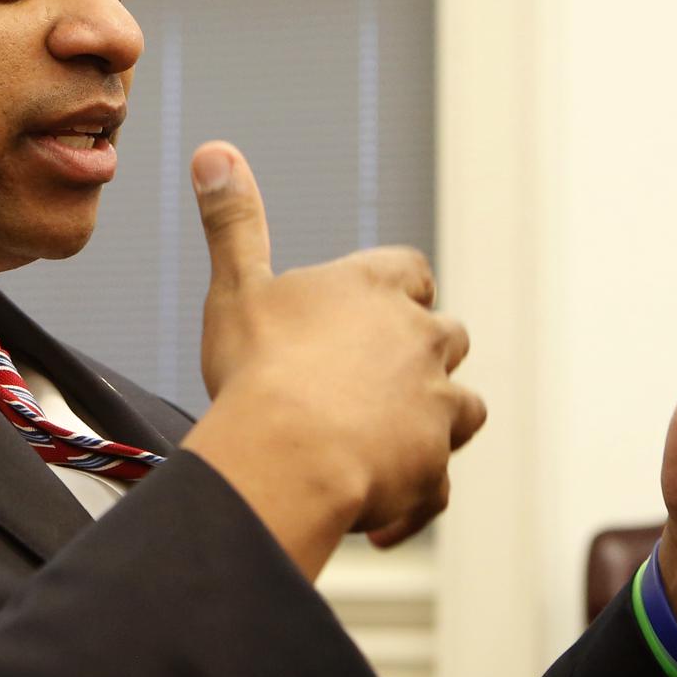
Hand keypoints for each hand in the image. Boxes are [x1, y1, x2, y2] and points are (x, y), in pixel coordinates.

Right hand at [178, 142, 486, 577]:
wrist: (287, 453)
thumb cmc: (260, 368)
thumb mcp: (237, 286)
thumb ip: (234, 221)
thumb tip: (214, 151)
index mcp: (376, 290)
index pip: (410, 271)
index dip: (396, 289)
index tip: (375, 306)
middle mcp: (420, 341)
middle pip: (446, 337)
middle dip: (421, 358)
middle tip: (371, 384)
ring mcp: (436, 406)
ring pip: (462, 410)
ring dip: (433, 426)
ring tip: (383, 448)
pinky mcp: (434, 469)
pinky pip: (436, 490)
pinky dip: (412, 503)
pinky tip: (377, 525)